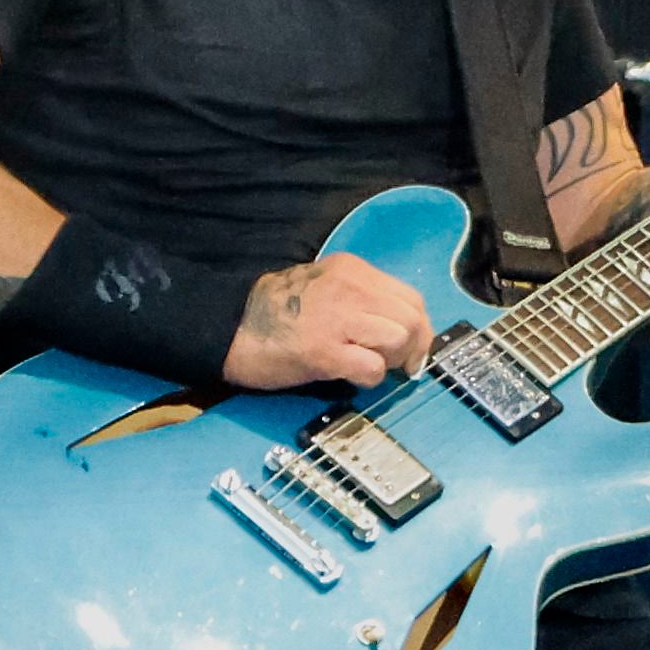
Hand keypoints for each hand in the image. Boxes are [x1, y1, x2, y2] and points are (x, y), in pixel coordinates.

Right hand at [221, 255, 434, 389]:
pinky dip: (370, 378)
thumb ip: (360, 299)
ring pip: (398, 338)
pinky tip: (350, 377)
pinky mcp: (323, 351)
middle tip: (397, 365)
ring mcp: (337, 318)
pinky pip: (372, 367)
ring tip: (370, 367)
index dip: (419, 327)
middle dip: (413, 347)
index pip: (410, 297)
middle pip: (411, 318)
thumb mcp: (323, 286)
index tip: (412, 348)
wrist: (229, 325)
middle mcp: (349, 288)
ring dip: (392, 361)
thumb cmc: (275, 311)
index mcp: (351, 270)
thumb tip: (398, 328)